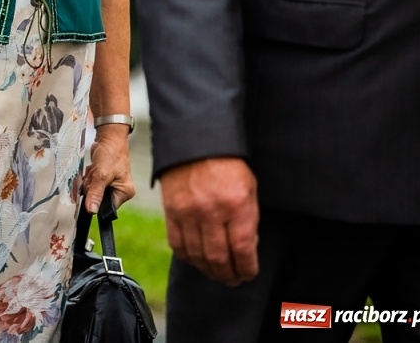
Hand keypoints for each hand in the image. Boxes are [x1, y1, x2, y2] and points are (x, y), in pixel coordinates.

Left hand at [82, 125, 136, 213]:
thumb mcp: (102, 174)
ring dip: (89, 180)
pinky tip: (92, 168)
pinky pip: (89, 183)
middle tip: (96, 174)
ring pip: (91, 190)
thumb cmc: (111, 154)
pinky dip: (88, 176)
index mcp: (124, 193)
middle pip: (97, 198)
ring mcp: (109, 184)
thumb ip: (96, 193)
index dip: (96, 200)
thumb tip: (92, 210)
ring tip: (95, 169)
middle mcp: (118, 190)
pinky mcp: (101, 178)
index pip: (107, 207)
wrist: (108, 138)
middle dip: (91, 186)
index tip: (93, 189)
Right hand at [160, 155, 259, 285]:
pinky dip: (187, 257)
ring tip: (215, 273)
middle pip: (218, 258)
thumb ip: (248, 220)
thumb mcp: (249, 189)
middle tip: (232, 279)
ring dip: (208, 270)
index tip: (248, 274)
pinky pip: (177, 244)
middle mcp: (211, 211)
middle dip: (228, 275)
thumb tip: (246, 249)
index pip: (243, 250)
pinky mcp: (171, 210)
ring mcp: (188, 212)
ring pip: (197, 255)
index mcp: (237, 205)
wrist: (195, 141)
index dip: (247, 269)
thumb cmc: (227, 163)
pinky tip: (196, 258)